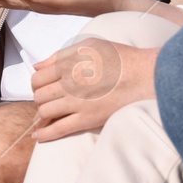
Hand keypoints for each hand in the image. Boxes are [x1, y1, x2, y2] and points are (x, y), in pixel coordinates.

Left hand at [31, 38, 158, 140]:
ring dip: (44, 113)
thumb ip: (61, 54)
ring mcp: (77, 103)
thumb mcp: (89, 45)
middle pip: (39, 95)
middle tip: (48, 99)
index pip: (38, 78)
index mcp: (68, 64)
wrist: (144, 77)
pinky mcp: (87, 119)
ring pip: (45, 112)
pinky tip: (38, 136)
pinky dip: (45, 134)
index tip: (43, 86)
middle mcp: (69, 83)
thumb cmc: (119, 58)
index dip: (37, 83)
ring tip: (50, 113)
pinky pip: (59, 129)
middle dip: (41, 98)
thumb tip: (38, 66)